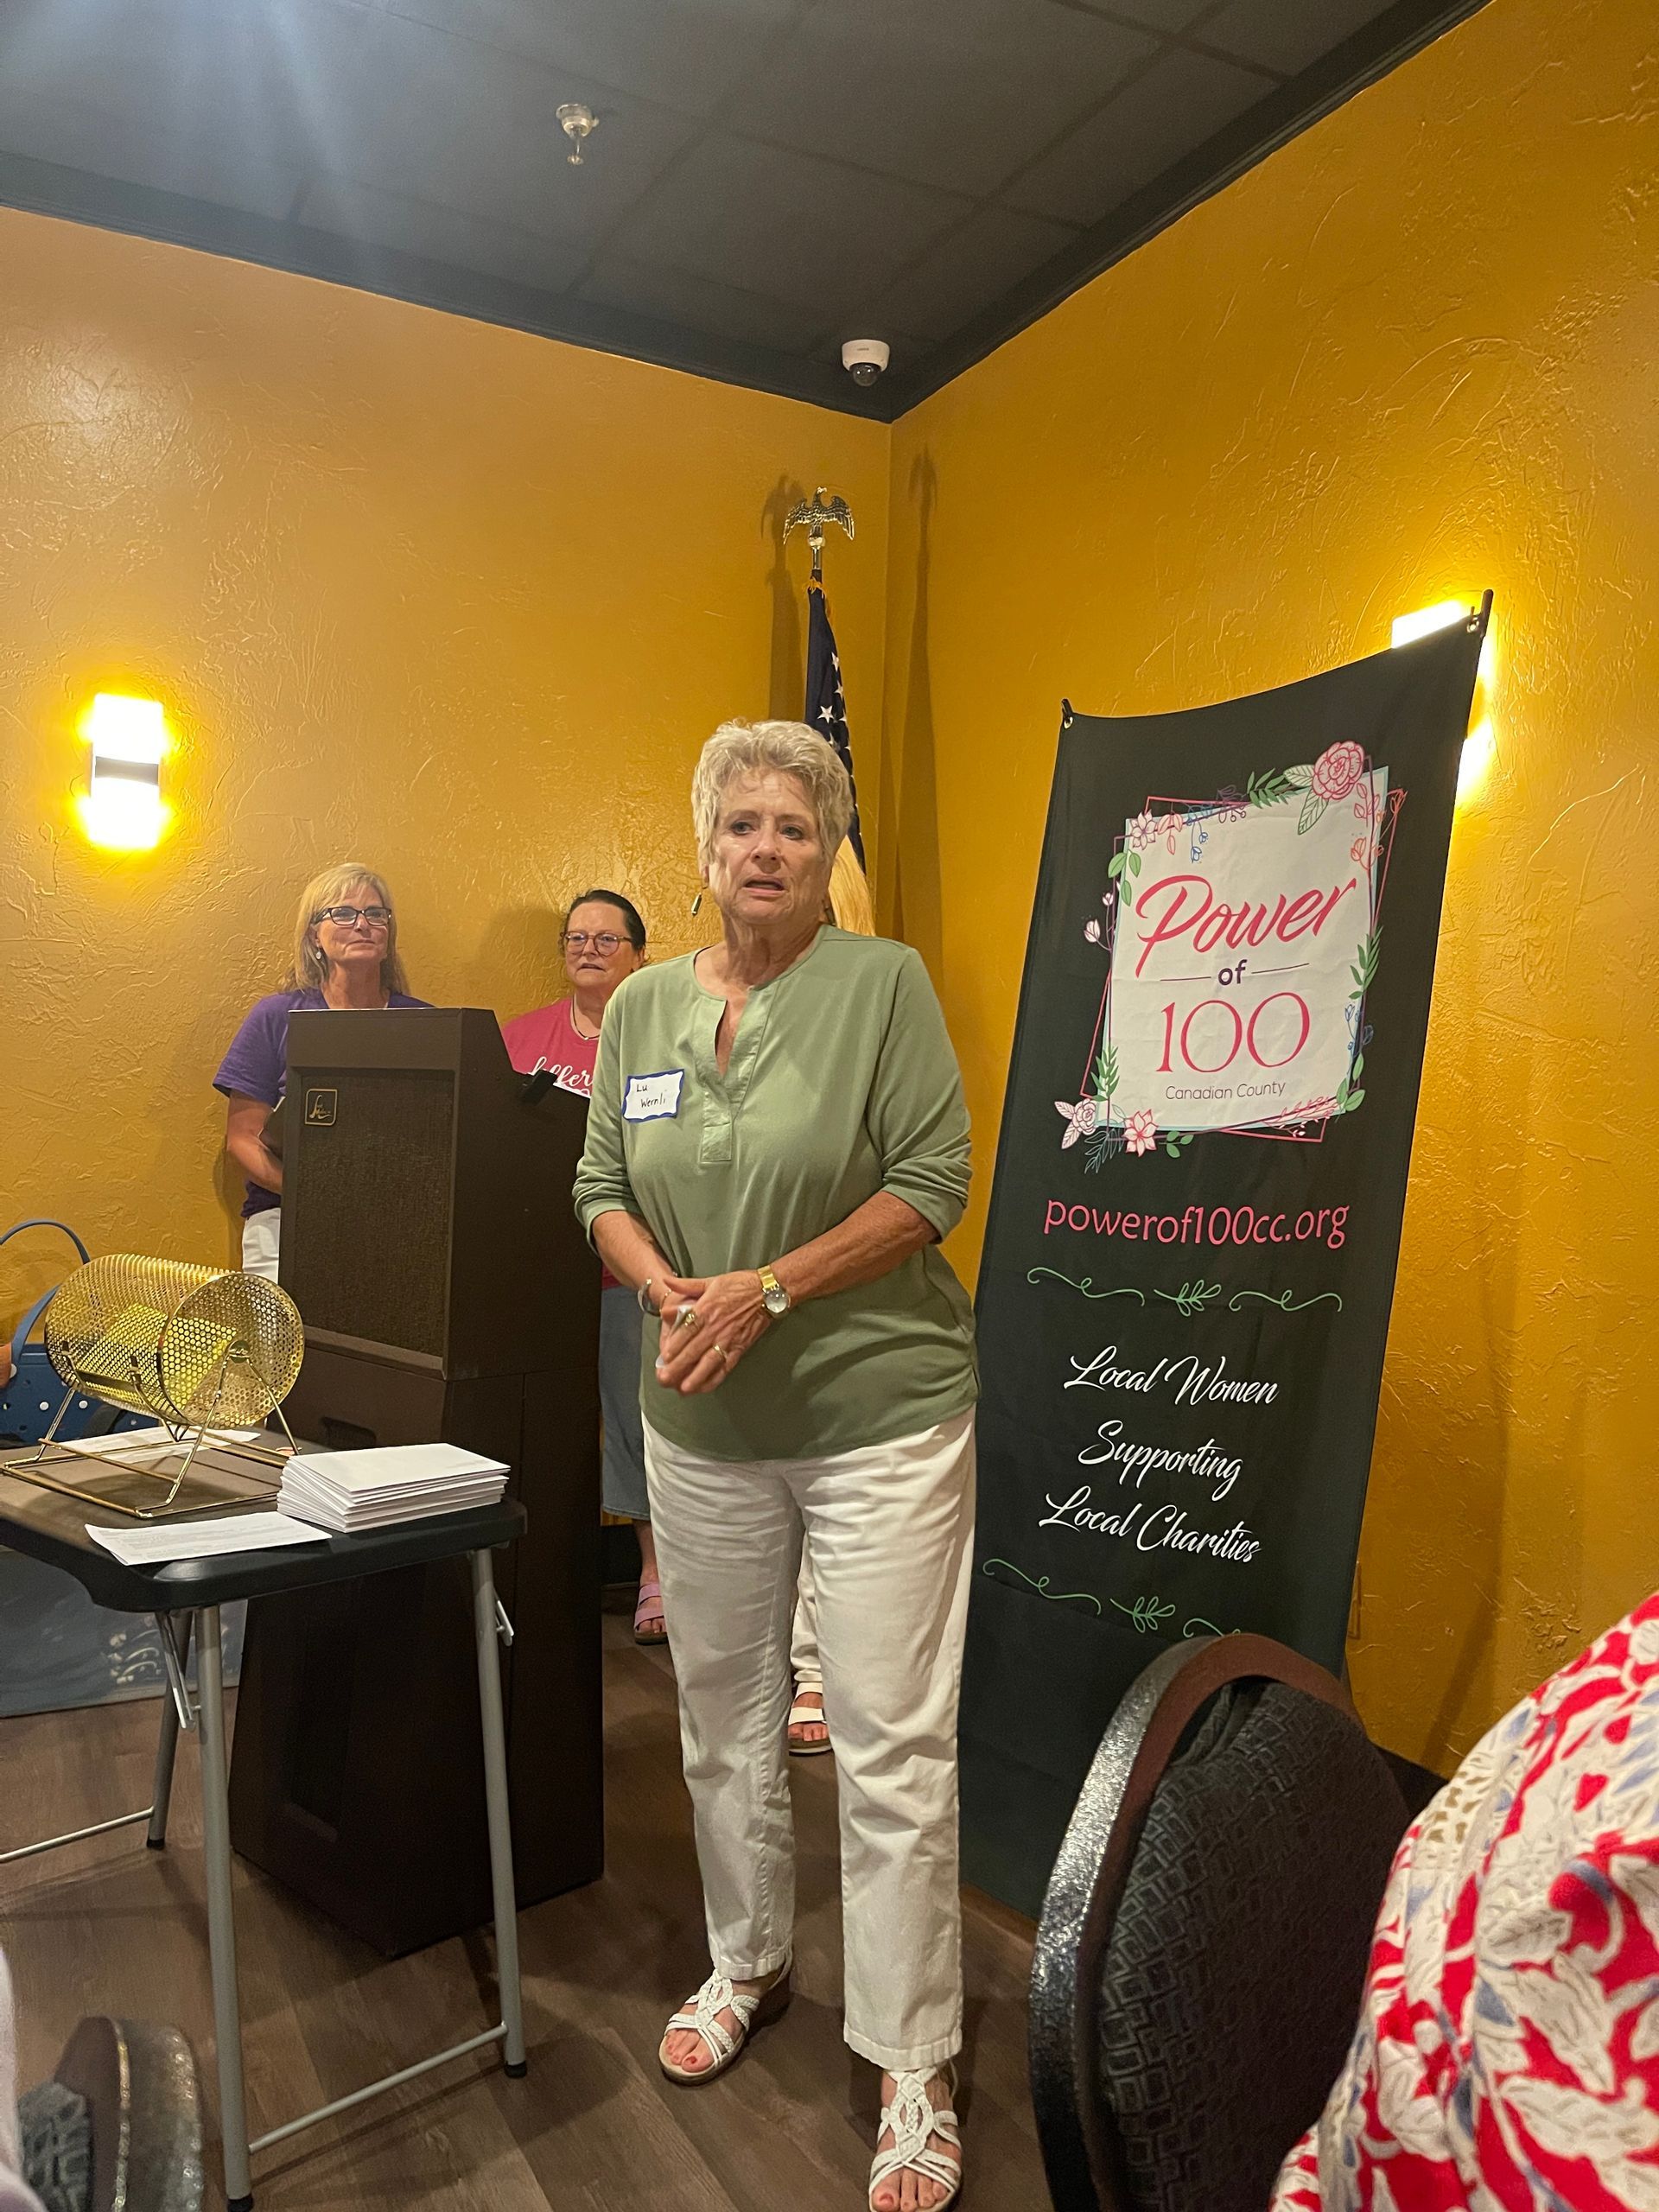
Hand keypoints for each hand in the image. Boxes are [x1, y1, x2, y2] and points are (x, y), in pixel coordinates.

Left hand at [654, 1269, 769, 1395]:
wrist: (768, 1292)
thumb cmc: (739, 1284)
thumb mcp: (711, 1281)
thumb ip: (686, 1285)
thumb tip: (666, 1281)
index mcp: (706, 1309)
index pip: (687, 1330)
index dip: (675, 1344)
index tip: (664, 1356)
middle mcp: (716, 1327)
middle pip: (694, 1350)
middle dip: (678, 1366)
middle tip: (664, 1379)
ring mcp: (728, 1340)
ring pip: (709, 1362)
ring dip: (695, 1377)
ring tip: (682, 1389)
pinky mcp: (740, 1348)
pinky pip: (726, 1367)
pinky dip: (715, 1379)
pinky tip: (704, 1387)